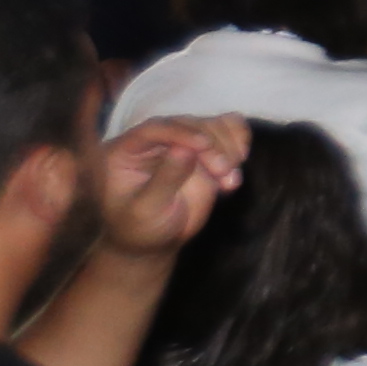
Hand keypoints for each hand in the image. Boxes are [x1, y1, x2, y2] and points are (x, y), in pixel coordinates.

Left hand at [92, 117, 247, 260]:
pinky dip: (240, 141)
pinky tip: (239, 163)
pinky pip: (229, 128)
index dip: (181, 132)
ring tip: (230, 181)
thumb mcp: (146, 211)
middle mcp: (155, 140)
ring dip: (229, 147)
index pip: (154, 129)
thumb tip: (183, 149)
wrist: (157, 241)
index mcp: (127, 150)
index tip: (205, 145)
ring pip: (213, 124)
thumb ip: (164, 180)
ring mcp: (183, 142)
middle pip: (189, 123)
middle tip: (224, 173)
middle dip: (213, 146)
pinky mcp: (207, 148)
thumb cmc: (141, 228)